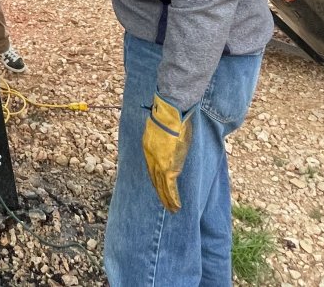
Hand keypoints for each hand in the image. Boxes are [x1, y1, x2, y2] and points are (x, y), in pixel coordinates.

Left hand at [142, 94, 192, 212]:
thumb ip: (162, 134)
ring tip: (172, 210)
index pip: (151, 167)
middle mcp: (151, 158)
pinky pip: (170, 187)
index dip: (156, 178)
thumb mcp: (160, 125)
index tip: (160, 186)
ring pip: (162, 186)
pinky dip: (173, 197)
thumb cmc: (168, 115)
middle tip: (165, 204)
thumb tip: (168, 135)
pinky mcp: (168, 167)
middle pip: (155, 179)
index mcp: (147, 147)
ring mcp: (159, 164)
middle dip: (160, 193)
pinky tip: (175, 206)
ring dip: (167, 199)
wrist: (169, 113)